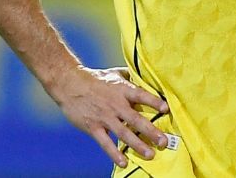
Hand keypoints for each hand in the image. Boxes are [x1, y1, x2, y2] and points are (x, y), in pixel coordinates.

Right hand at [51, 66, 169, 167]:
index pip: (141, 95)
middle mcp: (116, 105)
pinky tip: (124, 162)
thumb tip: (146, 77)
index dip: (153, 101)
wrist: (69, 84)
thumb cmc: (95, 78)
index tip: (166, 109)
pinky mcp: (93, 127)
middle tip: (164, 142)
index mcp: (122, 90)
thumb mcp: (115, 73)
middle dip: (151, 131)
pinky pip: (106, 143)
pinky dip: (114, 153)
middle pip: (136, 119)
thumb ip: (131, 77)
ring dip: (138, 145)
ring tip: (150, 154)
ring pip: (124, 133)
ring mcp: (105, 117)